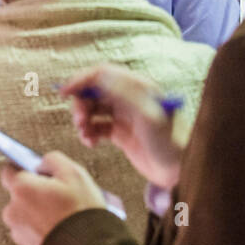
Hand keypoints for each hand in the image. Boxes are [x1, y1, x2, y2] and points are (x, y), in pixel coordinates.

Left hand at [0, 151, 106, 244]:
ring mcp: (18, 230)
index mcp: (21, 188)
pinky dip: (40, 225)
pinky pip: (30, 228)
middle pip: (18, 193)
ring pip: (24, 212)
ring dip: (37, 210)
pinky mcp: (25, 244)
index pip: (8, 170)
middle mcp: (13, 209)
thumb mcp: (73, 173)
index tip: (36, 171)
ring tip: (61, 212)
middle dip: (34, 191)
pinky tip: (58, 224)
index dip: (24, 168)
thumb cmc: (80, 211)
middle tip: (56, 194)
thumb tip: (42, 163)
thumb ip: (52, 159)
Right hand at [60, 64, 185, 189]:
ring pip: (93, 109)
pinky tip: (91, 143)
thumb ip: (123, 93)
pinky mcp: (121, 133)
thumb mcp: (148, 115)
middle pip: (94, 91)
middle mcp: (129, 98)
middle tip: (79, 122)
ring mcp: (124, 115)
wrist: (180, 170)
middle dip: (81, 104)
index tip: (64, 92)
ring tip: (85, 136)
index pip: (102, 74)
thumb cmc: (169, 141)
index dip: (82, 80)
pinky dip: (89, 133)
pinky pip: (97, 127)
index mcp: (137, 87)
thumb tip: (99, 75)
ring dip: (84, 120)